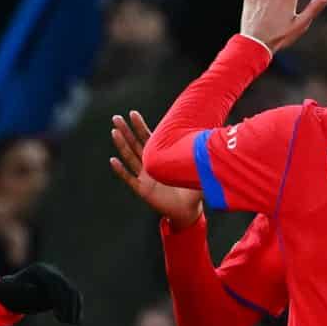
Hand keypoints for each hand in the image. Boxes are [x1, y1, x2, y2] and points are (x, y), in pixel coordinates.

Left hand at [0, 262, 84, 324]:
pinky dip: (75, 309)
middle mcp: (51, 271)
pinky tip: (73, 321)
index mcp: (39, 270)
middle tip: (69, 323)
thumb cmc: (10, 293)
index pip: (55, 284)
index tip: (60, 317)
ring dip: (75, 309)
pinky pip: (72, 297)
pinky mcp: (60, 287)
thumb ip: (24, 291)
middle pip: (68, 288)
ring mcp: (57, 278)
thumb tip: (34, 289)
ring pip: (73, 293)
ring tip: (73, 324)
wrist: (12, 290)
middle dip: (70, 306)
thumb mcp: (14, 293)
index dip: (59, 300)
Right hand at [107, 110, 205, 226]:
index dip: (140, 126)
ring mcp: (145, 177)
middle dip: (126, 131)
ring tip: (114, 132)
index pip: (149, 138)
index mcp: (162, 158)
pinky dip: (121, 170)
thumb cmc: (191, 190)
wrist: (187, 211)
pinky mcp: (142, 189)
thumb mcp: (196, 171)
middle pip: (135, 145)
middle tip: (116, 118)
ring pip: (130, 157)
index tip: (132, 114)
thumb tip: (213, 142)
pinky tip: (113, 160)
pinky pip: (129, 178)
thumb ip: (202, 158)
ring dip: (121, 145)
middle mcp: (150, 165)